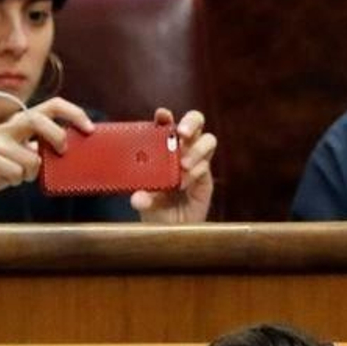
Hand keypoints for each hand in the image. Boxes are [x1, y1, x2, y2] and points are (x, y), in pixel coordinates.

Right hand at [0, 96, 95, 204]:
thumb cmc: (7, 168)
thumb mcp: (31, 154)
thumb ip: (48, 149)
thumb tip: (79, 151)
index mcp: (23, 122)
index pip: (52, 105)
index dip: (73, 113)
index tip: (89, 129)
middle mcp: (9, 126)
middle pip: (37, 119)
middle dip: (55, 136)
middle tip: (62, 152)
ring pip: (31, 158)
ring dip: (31, 173)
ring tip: (20, 174)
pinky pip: (16, 172)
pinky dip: (16, 180)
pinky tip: (7, 178)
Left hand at [133, 108, 214, 222]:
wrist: (171, 230)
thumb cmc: (155, 210)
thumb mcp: (145, 204)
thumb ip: (143, 200)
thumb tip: (138, 198)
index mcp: (162, 147)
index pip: (166, 124)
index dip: (165, 116)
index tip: (162, 115)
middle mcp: (182, 150)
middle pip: (195, 122)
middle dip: (191, 123)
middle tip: (182, 134)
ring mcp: (197, 162)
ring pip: (208, 140)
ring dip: (197, 149)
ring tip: (184, 165)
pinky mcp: (206, 178)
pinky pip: (207, 166)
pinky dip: (197, 171)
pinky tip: (184, 184)